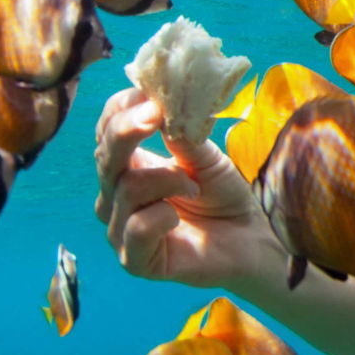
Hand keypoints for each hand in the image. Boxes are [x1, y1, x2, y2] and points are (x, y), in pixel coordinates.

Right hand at [94, 88, 273, 286]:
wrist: (250, 238)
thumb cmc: (223, 195)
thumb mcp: (204, 156)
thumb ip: (180, 133)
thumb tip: (162, 101)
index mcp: (127, 166)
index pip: (106, 131)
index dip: (122, 110)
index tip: (150, 94)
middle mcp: (115, 196)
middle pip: (104, 157)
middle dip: (128, 130)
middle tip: (156, 113)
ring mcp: (121, 229)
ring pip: (126, 189)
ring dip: (167, 179)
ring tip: (195, 186)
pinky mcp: (135, 260)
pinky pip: (136, 228)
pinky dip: (161, 216)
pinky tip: (178, 217)